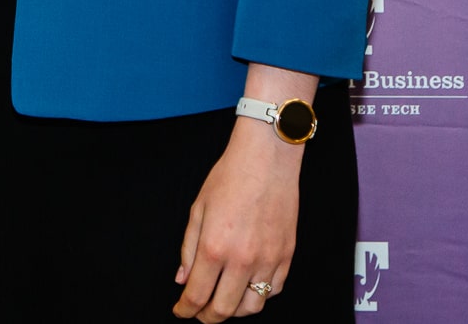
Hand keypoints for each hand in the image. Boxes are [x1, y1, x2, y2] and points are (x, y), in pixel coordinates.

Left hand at [173, 117, 301, 319]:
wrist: (267, 160)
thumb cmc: (230, 178)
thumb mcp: (197, 210)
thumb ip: (188, 249)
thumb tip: (183, 280)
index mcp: (215, 247)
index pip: (197, 295)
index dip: (185, 309)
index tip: (180, 310)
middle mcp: (243, 259)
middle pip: (224, 309)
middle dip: (207, 317)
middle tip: (198, 312)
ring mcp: (268, 260)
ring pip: (252, 307)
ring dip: (234, 310)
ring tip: (222, 301)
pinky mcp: (286, 257)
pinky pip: (273, 291)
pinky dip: (258, 296)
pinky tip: (247, 287)